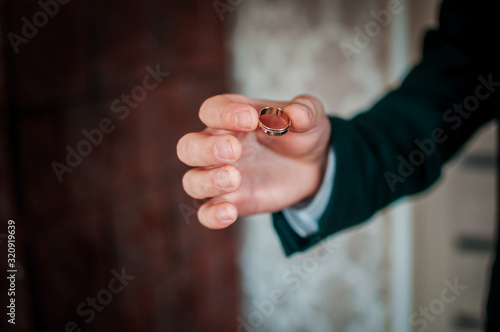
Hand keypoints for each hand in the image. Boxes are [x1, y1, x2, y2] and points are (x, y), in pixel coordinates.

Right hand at [177, 94, 330, 228]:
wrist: (311, 166)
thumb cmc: (301, 134)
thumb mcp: (310, 117)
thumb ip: (304, 111)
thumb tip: (294, 115)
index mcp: (232, 116)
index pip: (212, 110)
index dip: (225, 114)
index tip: (251, 119)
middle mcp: (217, 145)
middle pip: (188, 147)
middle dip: (206, 149)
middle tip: (235, 150)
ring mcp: (220, 176)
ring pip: (192, 181)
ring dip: (208, 181)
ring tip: (235, 179)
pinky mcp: (230, 202)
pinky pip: (205, 213)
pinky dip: (211, 215)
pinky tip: (230, 213)